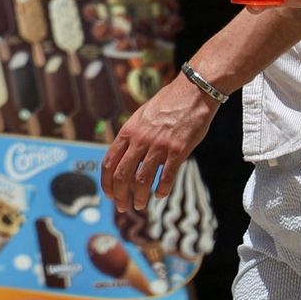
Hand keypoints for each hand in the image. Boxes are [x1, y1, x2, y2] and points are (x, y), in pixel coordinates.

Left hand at [99, 75, 217, 212]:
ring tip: (140, 205)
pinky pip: (167, 177)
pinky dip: (162, 190)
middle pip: (122, 175)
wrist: (193, 92)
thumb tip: (125, 158)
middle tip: (124, 207)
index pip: (109, 162)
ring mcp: (159, 145)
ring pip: (142, 180)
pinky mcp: (178, 150)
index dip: (107, 182)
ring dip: (140, 197)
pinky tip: (160, 195)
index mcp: (129, 131)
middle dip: (120, 195)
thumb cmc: (168, 103)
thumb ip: (132, 136)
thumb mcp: (142, 116)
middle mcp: (140, 139)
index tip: (110, 195)